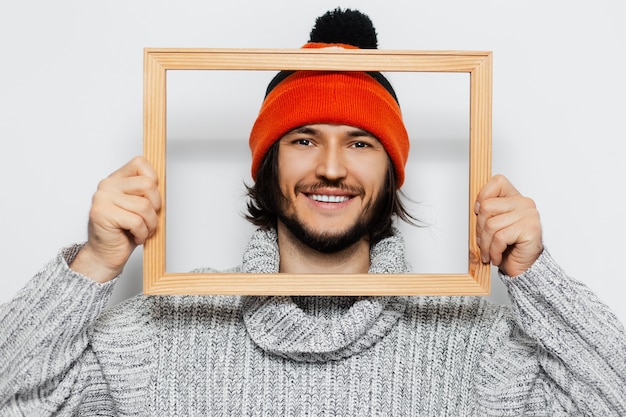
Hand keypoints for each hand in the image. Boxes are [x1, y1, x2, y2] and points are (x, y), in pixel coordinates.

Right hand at [70, 156, 161, 282]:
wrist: (106, 254)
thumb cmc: (124, 232)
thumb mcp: (140, 207)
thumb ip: (147, 193)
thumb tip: (162, 184)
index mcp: (117, 179)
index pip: (140, 163)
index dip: (154, 181)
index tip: (152, 198)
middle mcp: (107, 185)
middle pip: (148, 185)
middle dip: (156, 206)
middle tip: (150, 219)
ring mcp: (103, 199)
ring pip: (144, 206)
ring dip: (150, 224)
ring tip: (143, 230)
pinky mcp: (103, 214)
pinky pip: (137, 221)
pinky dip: (142, 233)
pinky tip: (134, 236)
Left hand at [475, 174, 542, 276]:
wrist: (523, 269)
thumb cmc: (508, 248)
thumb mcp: (493, 226)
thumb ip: (487, 213)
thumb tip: (474, 207)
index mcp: (515, 198)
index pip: (497, 182)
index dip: (483, 196)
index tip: (478, 212)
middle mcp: (525, 203)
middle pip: (487, 206)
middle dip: (480, 228)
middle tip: (483, 242)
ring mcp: (529, 216)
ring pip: (491, 225)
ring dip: (486, 244)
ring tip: (488, 253)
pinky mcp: (530, 229)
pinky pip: (500, 237)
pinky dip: (493, 251)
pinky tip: (496, 257)